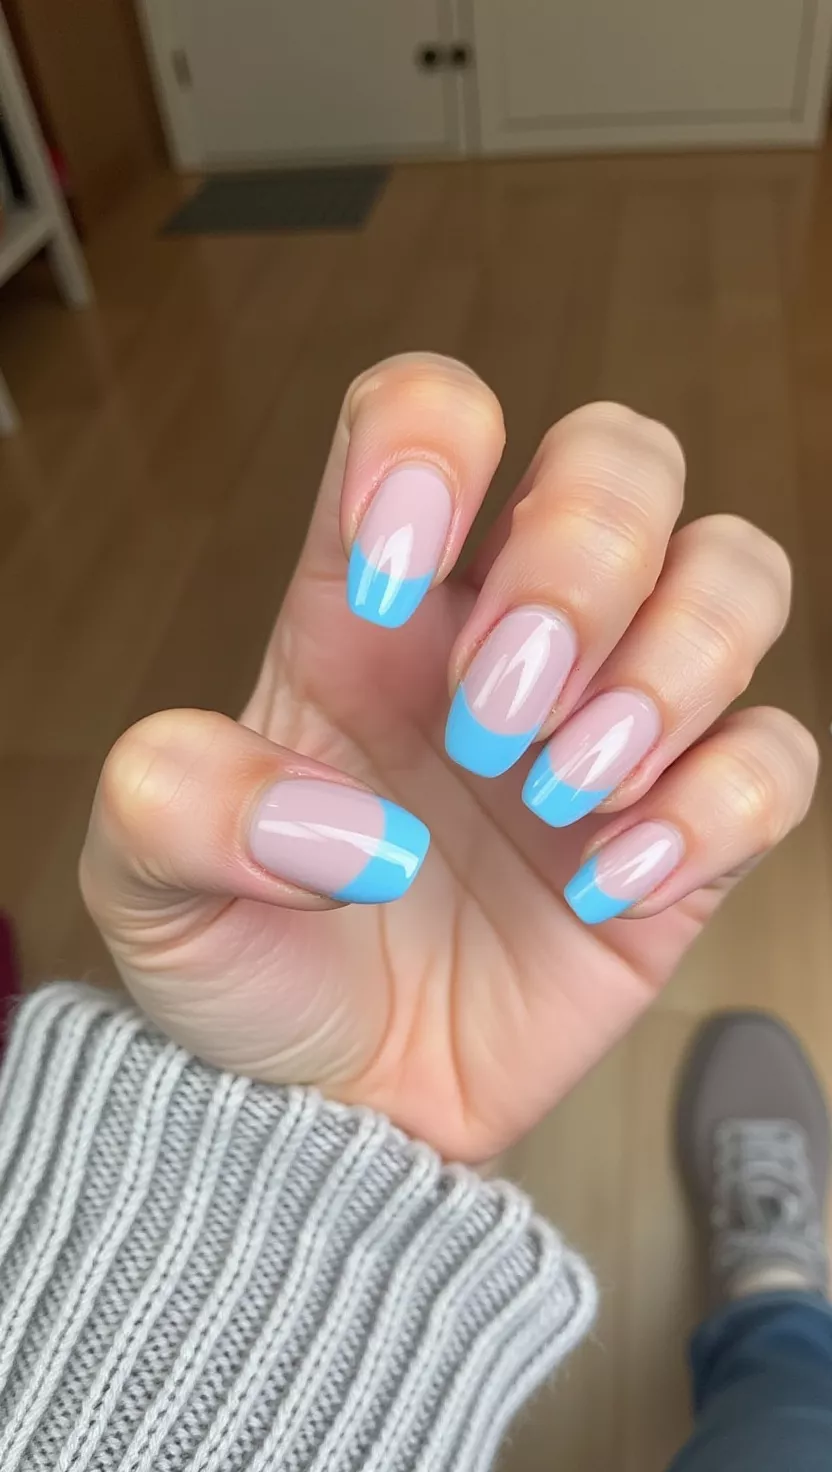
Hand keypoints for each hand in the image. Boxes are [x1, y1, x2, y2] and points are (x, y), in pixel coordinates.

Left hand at [81, 355, 817, 1161]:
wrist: (337, 1104)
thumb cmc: (251, 964)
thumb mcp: (147, 883)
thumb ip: (179, 810)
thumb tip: (345, 825)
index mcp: (371, 600)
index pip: (434, 411)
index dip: (431, 443)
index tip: (391, 575)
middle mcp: (506, 631)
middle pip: (624, 457)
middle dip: (581, 563)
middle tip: (497, 714)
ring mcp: (610, 723)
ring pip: (735, 572)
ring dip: (667, 667)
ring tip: (561, 791)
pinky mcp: (688, 832)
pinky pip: (776, 755)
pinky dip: (717, 805)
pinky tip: (613, 881)